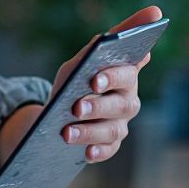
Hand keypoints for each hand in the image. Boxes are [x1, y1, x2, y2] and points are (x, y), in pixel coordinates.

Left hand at [50, 5, 161, 162]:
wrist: (60, 111)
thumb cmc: (74, 81)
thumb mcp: (78, 64)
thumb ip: (94, 49)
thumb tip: (111, 34)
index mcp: (124, 75)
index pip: (129, 71)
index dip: (114, 75)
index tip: (95, 80)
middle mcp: (128, 99)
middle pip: (122, 104)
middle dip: (98, 106)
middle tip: (76, 108)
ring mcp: (121, 123)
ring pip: (112, 130)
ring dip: (89, 131)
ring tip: (67, 132)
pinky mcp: (111, 144)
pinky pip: (108, 150)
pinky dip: (97, 152)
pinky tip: (85, 153)